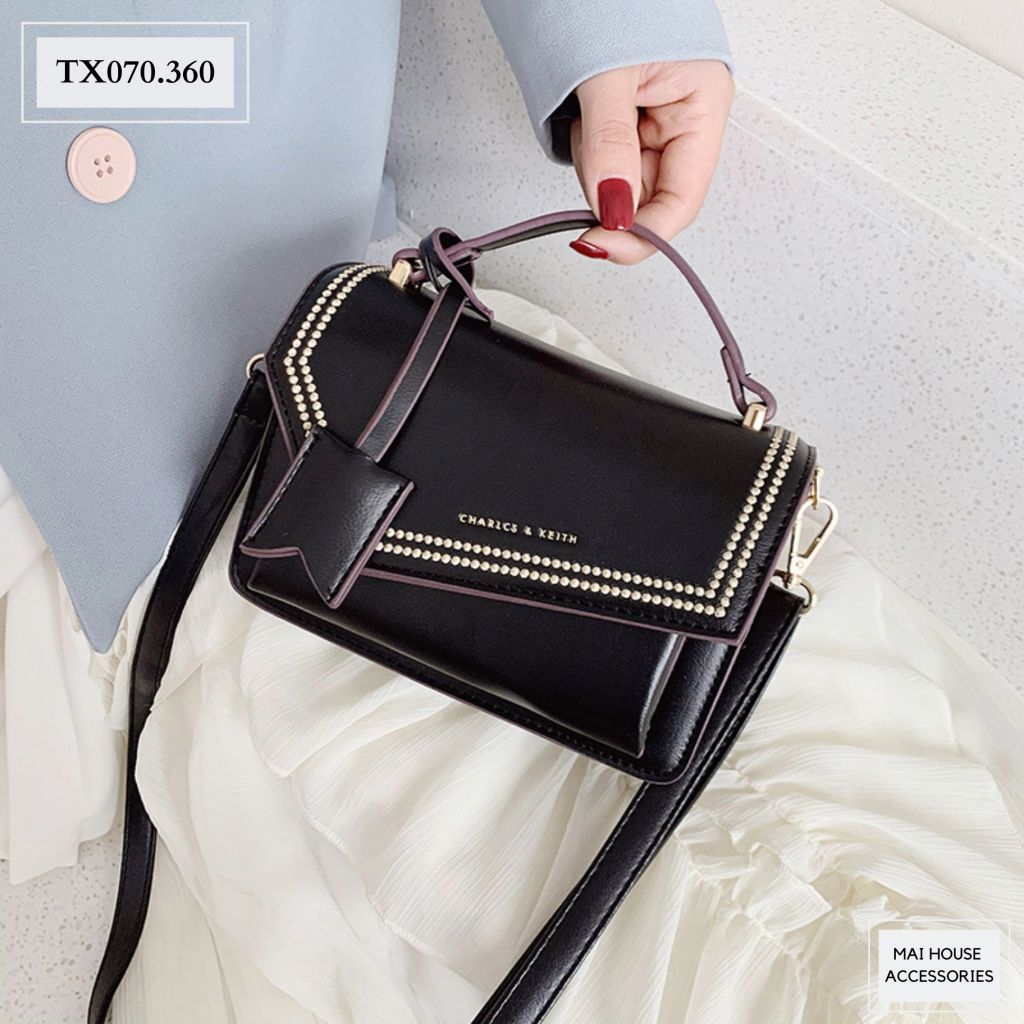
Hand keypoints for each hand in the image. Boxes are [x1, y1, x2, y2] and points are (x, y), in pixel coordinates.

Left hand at [568, 61, 733, 263]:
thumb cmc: (608, 1)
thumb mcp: (609, 77)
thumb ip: (611, 148)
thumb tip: (614, 211)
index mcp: (702, 107)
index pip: (680, 203)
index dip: (642, 234)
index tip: (601, 244)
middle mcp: (684, 121)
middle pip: (647, 199)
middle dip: (608, 188)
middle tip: (586, 148)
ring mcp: (655, 122)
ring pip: (620, 185)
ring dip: (592, 164)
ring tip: (587, 111)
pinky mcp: (628, 121)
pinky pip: (605, 162)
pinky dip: (588, 149)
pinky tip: (585, 113)